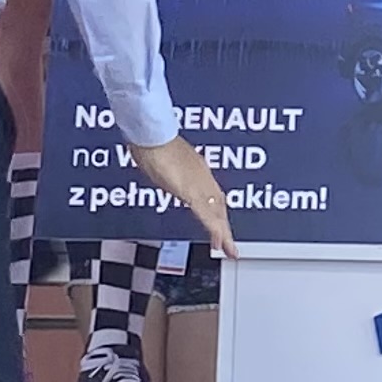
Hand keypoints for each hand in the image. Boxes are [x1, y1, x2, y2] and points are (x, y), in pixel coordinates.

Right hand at [123, 137, 237, 256]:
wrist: (151, 133)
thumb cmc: (151, 139)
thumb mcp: (161, 158)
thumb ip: (167, 168)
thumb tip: (162, 172)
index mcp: (196, 167)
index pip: (212, 194)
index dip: (218, 211)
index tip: (221, 224)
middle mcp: (203, 176)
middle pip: (219, 205)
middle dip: (224, 224)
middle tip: (230, 244)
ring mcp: (199, 183)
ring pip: (217, 212)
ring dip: (223, 231)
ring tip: (228, 248)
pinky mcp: (191, 191)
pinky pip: (206, 214)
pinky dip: (214, 229)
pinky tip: (219, 241)